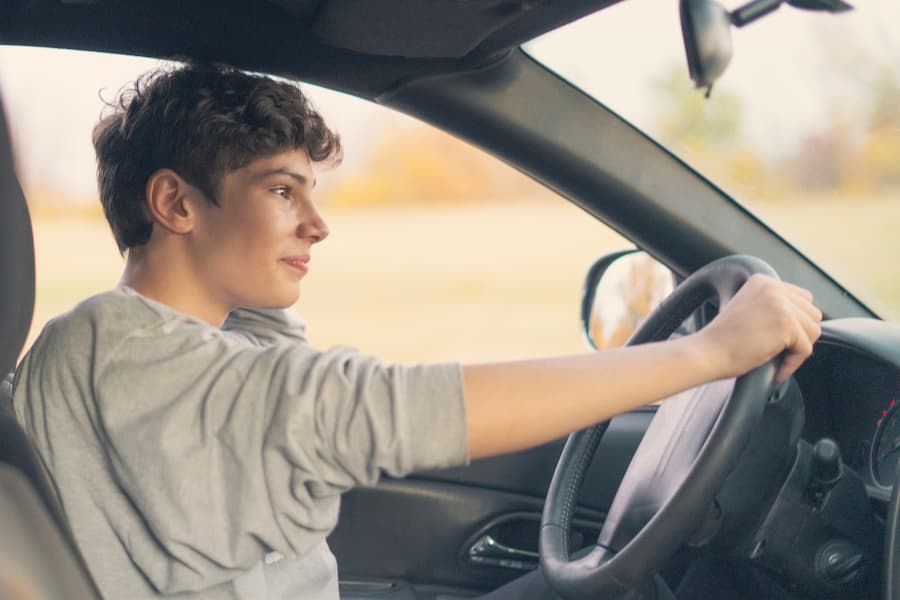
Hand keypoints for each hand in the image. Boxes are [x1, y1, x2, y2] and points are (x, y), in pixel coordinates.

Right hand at [697, 274, 822, 382]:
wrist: (706, 353)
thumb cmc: (723, 341)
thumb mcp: (749, 311)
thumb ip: (772, 307)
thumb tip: (805, 321)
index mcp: (763, 281)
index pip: (802, 299)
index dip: (795, 323)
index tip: (777, 339)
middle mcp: (773, 287)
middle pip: (812, 314)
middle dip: (800, 335)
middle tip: (778, 350)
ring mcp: (780, 304)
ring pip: (814, 331)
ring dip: (798, 349)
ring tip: (776, 358)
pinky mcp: (786, 324)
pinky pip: (805, 349)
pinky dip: (792, 364)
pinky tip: (775, 369)